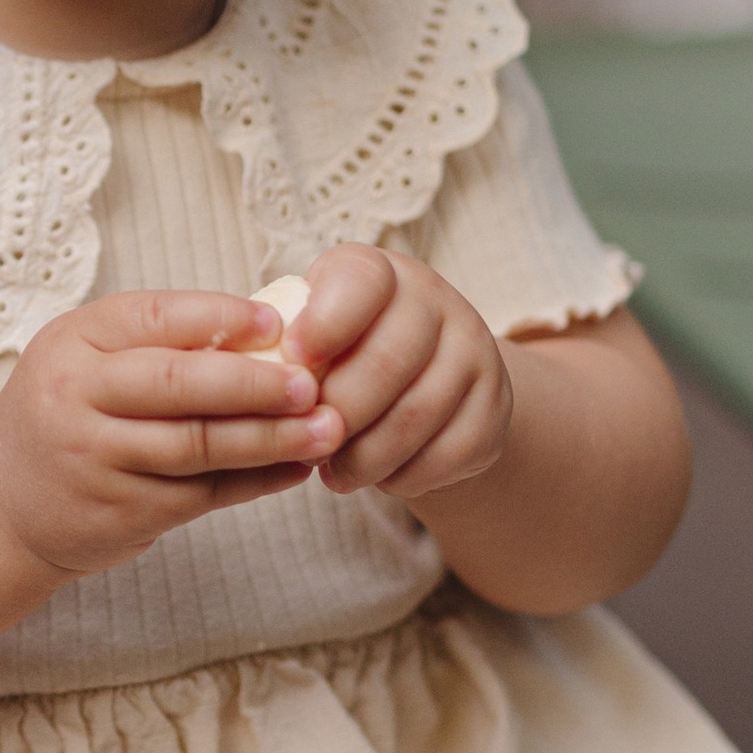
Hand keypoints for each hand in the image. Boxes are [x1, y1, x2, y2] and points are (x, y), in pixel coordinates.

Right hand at [0, 290, 344, 581]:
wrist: (0, 503)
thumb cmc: (67, 414)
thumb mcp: (87, 359)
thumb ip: (158, 342)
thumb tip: (271, 330)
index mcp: (73, 341)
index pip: (154, 318)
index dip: (220, 318)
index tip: (277, 322)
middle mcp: (76, 397)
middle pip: (179, 385)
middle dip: (255, 384)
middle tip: (312, 384)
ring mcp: (95, 459)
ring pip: (198, 446)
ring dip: (270, 439)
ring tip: (325, 430)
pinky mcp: (119, 513)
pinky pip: (201, 494)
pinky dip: (255, 482)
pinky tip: (294, 469)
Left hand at [287, 247, 510, 501]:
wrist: (430, 383)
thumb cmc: (346, 357)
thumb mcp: (316, 335)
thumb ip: (289, 348)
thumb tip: (257, 384)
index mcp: (380, 273)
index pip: (360, 283)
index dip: (324, 324)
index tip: (294, 359)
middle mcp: (436, 300)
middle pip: (386, 362)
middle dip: (337, 416)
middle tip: (306, 447)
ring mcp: (475, 350)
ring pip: (416, 416)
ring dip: (367, 458)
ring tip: (336, 475)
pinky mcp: (496, 405)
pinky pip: (450, 452)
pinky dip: (407, 476)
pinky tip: (382, 478)